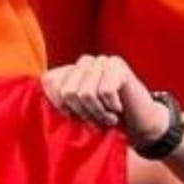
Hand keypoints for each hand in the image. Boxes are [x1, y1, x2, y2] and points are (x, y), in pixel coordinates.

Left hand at [41, 54, 168, 145]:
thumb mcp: (77, 113)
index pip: (49, 81)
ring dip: (98, 112)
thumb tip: (44, 84)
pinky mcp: (118, 65)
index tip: (76, 116)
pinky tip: (117, 108)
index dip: (60, 105)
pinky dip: (111, 106)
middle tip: (95, 117)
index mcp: (70, 71)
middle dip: (82, 112)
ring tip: (107, 115)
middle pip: (68, 91)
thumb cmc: (105, 118)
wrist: (138, 122)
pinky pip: (105, 91)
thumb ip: (59, 101)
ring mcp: (102, 61)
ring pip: (86, 92)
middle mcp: (85, 62)